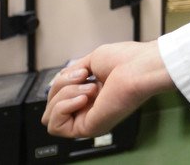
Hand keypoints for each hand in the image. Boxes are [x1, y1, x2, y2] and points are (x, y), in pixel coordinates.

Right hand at [41, 40, 173, 137]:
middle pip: (50, 104)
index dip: (61, 82)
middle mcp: (88, 107)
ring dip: (64, 95)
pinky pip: (55, 125)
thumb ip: (72, 73)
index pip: (57, 95)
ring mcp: (87, 118)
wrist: (141, 68)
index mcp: (90, 92)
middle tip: (85, 77)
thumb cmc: (128, 60)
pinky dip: (63, 107)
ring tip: (91, 88)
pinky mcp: (87, 128)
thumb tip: (59, 80)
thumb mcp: (92, 60)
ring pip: (48, 115)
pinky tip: (83, 98)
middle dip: (62, 85)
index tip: (81, 72)